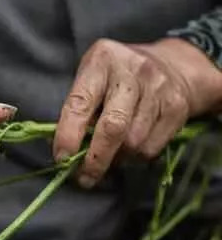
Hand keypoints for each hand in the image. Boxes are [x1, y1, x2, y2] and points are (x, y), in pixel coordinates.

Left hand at [54, 38, 221, 187]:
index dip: (68, 135)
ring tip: (108, 157)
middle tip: (84, 178)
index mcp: (101, 62)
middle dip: (95, 159)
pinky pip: (151, 148)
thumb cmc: (118, 76)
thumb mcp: (92, 78)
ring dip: (117, 159)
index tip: (61, 158)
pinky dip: (136, 158)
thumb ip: (78, 108)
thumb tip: (66, 152)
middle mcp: (132, 72)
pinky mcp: (177, 107)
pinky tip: (129, 150)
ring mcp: (159, 89)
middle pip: (113, 127)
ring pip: (133, 143)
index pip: (80, 104)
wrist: (172, 64)